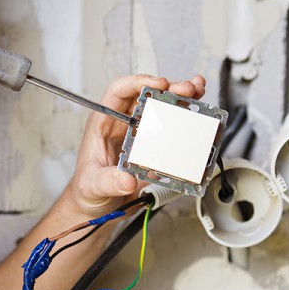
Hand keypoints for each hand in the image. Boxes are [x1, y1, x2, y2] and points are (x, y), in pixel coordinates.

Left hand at [67, 74, 205, 215]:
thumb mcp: (93, 185)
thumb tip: (126, 179)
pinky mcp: (154, 147)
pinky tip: (199, 115)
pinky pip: (171, 129)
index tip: (157, 85)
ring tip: (197, 92)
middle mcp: (124, 124)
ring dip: (181, 98)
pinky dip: (186, 120)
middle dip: (168, 88)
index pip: (119, 92)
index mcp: (105, 124)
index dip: (138, 82)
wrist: (98, 207)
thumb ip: (107, 181)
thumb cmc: (89, 190)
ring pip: (162, 108)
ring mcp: (141, 135)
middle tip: (186, 89)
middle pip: (147, 96)